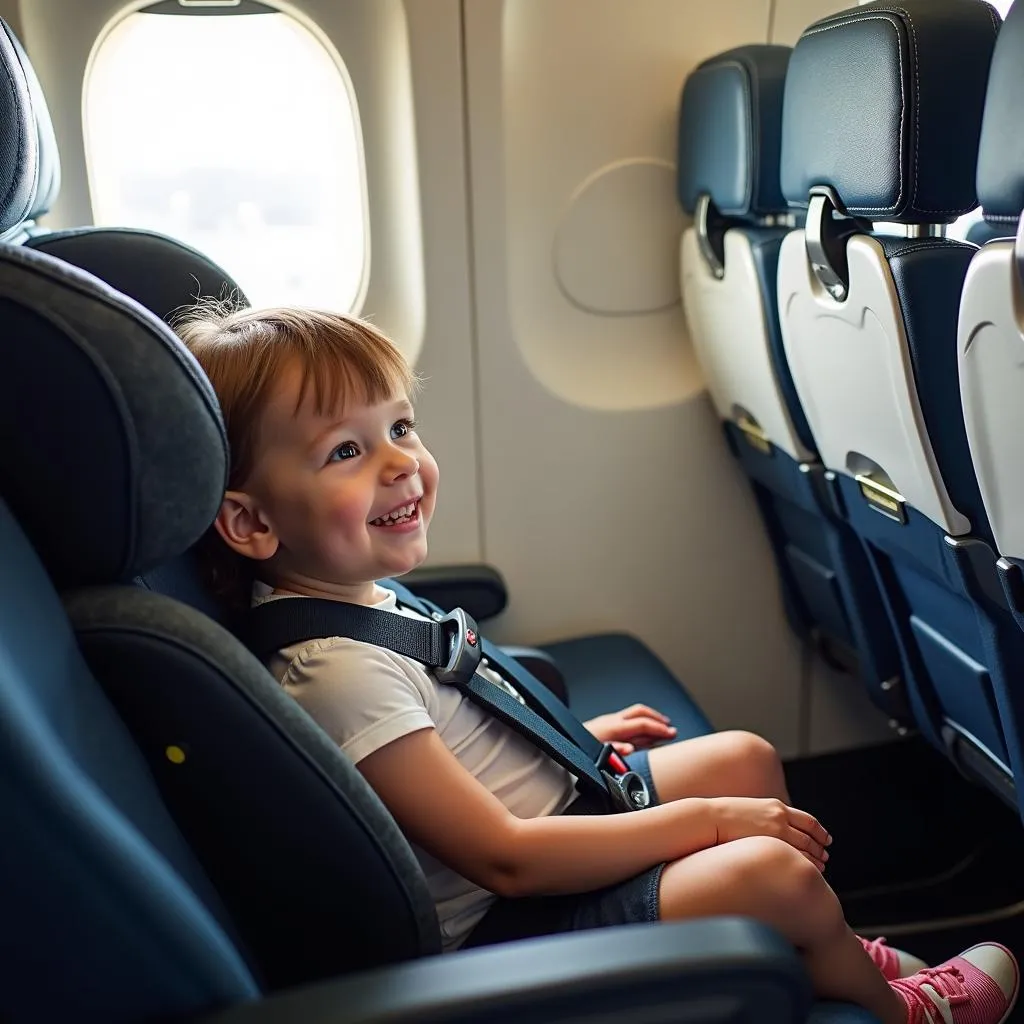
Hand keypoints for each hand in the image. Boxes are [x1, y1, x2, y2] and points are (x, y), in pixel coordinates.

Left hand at [584, 704, 677, 755]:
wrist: (561, 742)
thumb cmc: (579, 751)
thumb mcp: (597, 755)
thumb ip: (616, 752)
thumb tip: (631, 749)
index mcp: (613, 727)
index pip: (642, 724)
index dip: (659, 728)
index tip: (672, 734)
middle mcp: (612, 720)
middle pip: (640, 712)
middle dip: (658, 718)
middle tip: (671, 728)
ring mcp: (609, 720)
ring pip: (635, 713)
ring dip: (650, 718)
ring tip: (662, 727)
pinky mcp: (605, 723)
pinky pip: (629, 718)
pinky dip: (641, 722)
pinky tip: (643, 732)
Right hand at [710, 797, 831, 870]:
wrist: (711, 818)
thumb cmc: (724, 817)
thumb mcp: (750, 811)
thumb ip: (764, 818)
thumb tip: (768, 830)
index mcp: (776, 806)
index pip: (806, 819)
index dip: (819, 830)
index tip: (825, 838)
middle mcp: (780, 816)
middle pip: (809, 834)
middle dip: (820, 846)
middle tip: (826, 855)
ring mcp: (777, 829)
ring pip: (807, 846)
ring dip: (817, 857)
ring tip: (822, 866)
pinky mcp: (771, 842)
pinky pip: (797, 856)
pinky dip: (808, 863)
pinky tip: (811, 871)